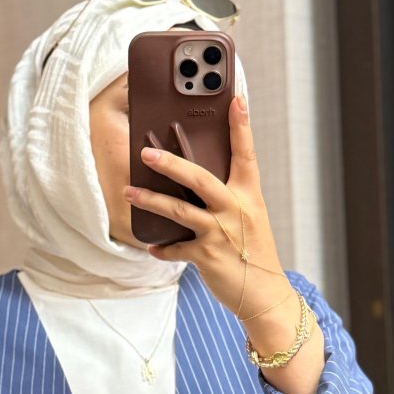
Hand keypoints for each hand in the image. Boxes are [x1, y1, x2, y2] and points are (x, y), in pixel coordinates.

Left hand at [122, 94, 294, 322]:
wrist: (264, 294)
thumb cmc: (254, 253)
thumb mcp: (249, 218)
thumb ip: (228, 198)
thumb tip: (193, 179)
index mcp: (249, 196)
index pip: (246, 154)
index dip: (241, 127)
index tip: (235, 100)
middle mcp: (236, 210)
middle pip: (200, 178)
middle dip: (171, 163)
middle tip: (145, 152)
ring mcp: (220, 233)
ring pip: (179, 210)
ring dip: (150, 199)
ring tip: (129, 191)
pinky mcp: (207, 257)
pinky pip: (175, 249)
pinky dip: (161, 248)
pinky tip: (151, 246)